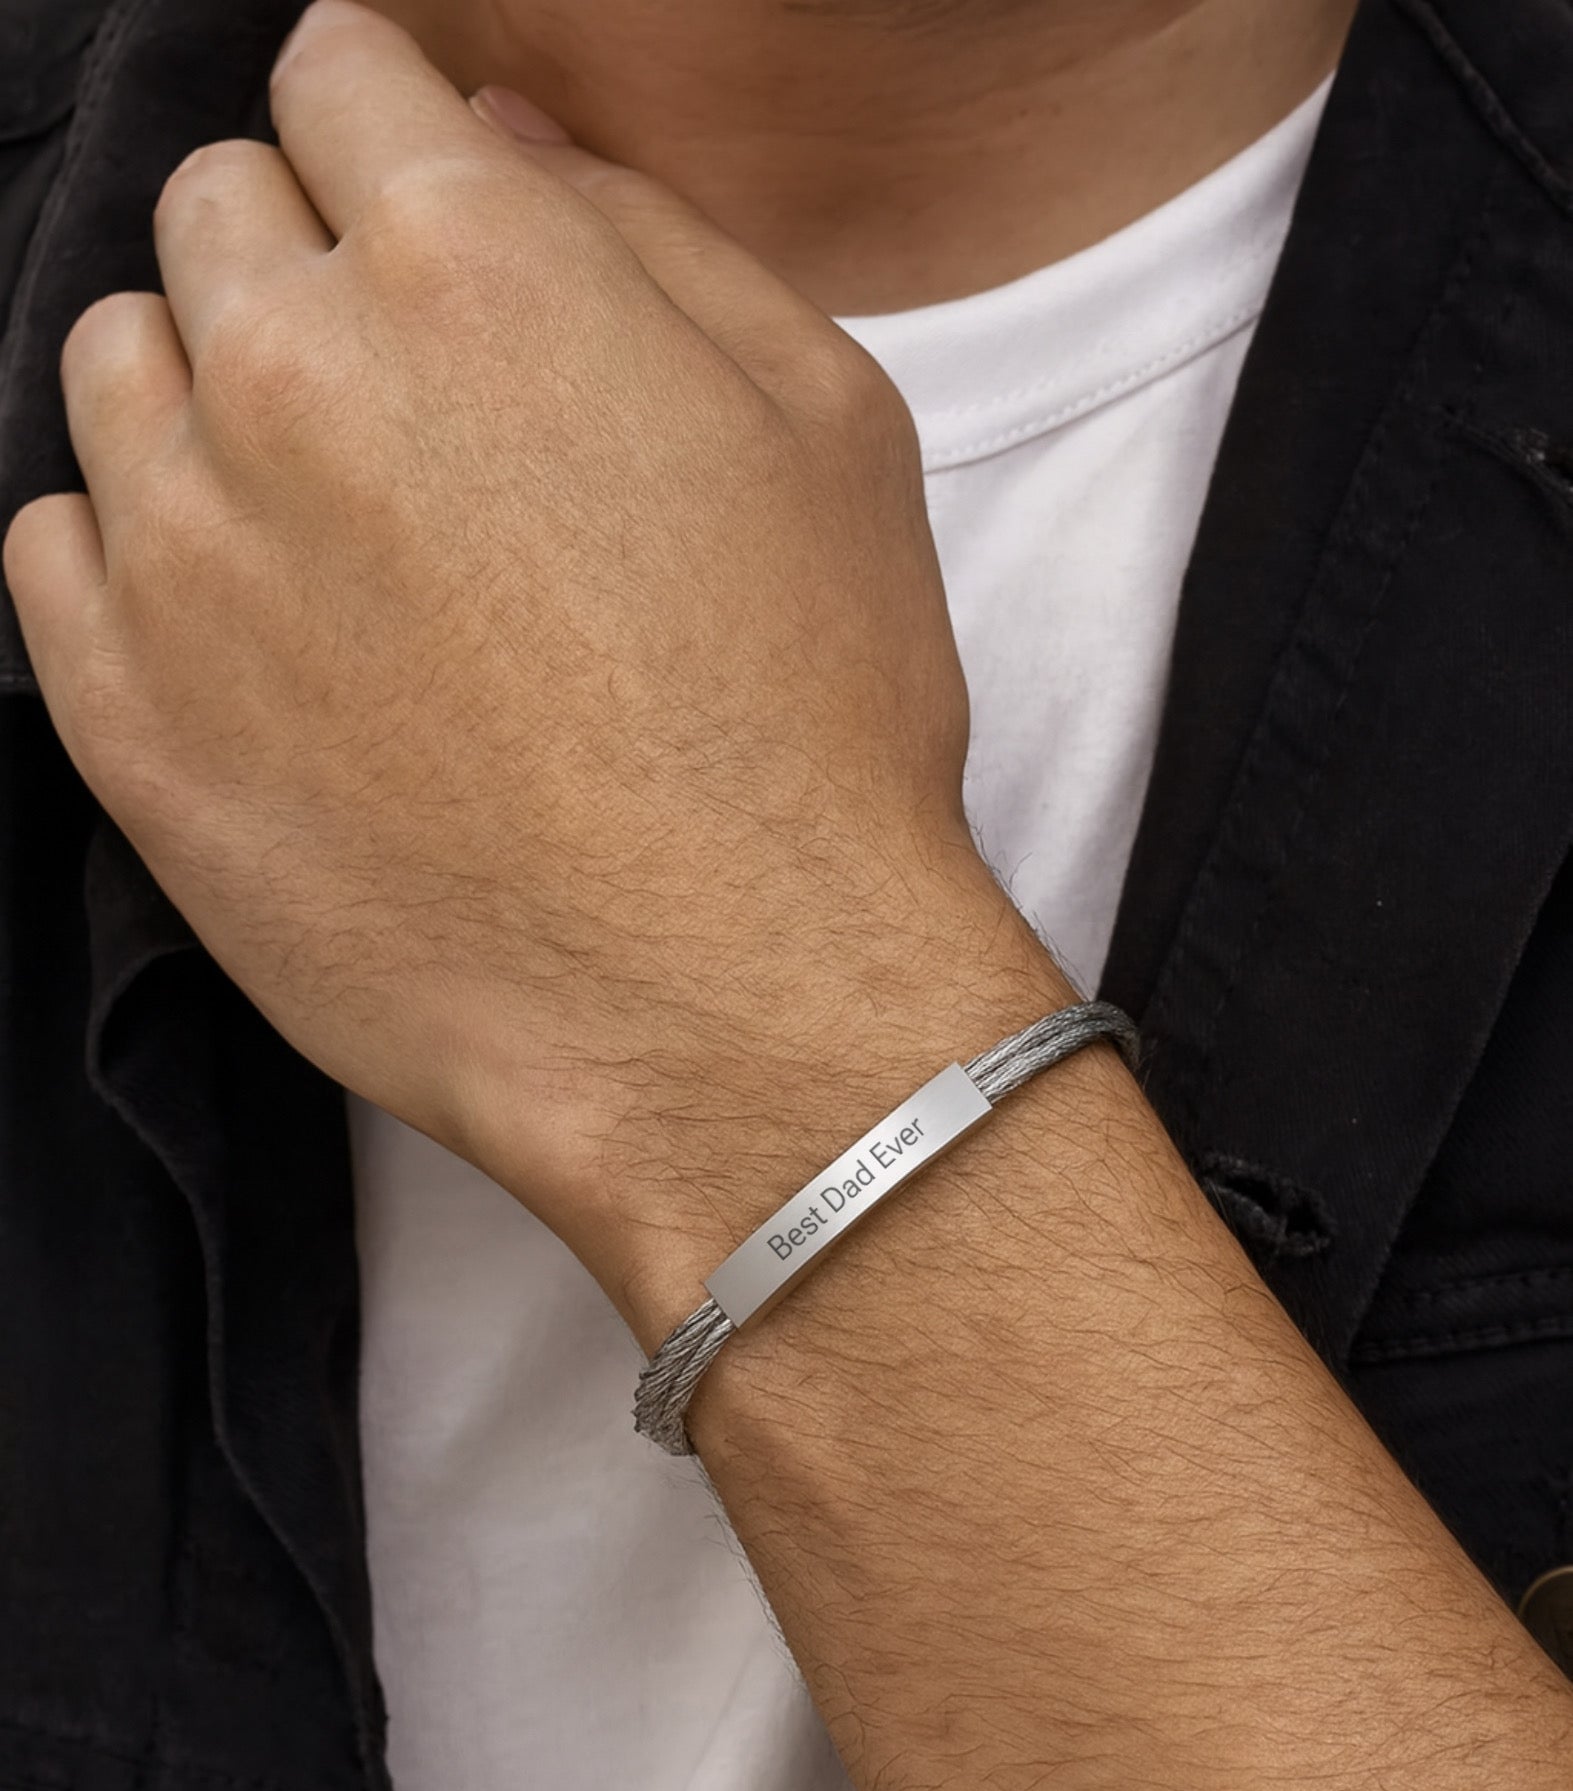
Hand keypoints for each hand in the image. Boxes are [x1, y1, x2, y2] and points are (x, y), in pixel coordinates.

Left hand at [3, 0, 1057, 1332]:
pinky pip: (50, 546)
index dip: (390, 132)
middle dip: (301, 263)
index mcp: (473, 262)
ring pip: (115, 365)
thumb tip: (498, 139)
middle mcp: (293, 371)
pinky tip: (251, 625)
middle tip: (405, 399)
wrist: (730, 1007)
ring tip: (328, 523)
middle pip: (216, 209)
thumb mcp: (826, 426)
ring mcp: (185, 547)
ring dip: (206, 397)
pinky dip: (131, 553)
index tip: (415, 210)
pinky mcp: (123, 713)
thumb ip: (648, 236)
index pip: (341, 74)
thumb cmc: (809, 729)